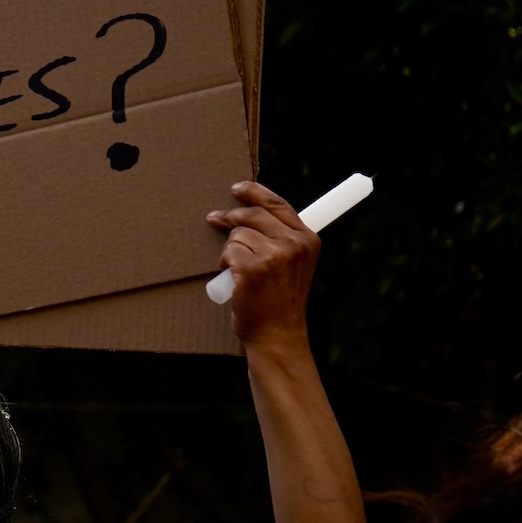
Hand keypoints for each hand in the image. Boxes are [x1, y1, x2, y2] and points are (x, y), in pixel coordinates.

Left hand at [205, 181, 317, 348]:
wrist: (277, 334)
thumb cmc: (279, 301)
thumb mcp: (293, 265)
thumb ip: (283, 239)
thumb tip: (250, 213)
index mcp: (307, 239)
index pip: (278, 204)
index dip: (254, 192)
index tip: (238, 187)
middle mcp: (293, 244)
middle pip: (253, 214)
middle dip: (230, 216)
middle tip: (214, 218)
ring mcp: (273, 256)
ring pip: (237, 234)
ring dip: (229, 250)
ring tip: (238, 270)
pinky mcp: (252, 269)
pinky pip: (228, 252)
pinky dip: (224, 264)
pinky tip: (234, 278)